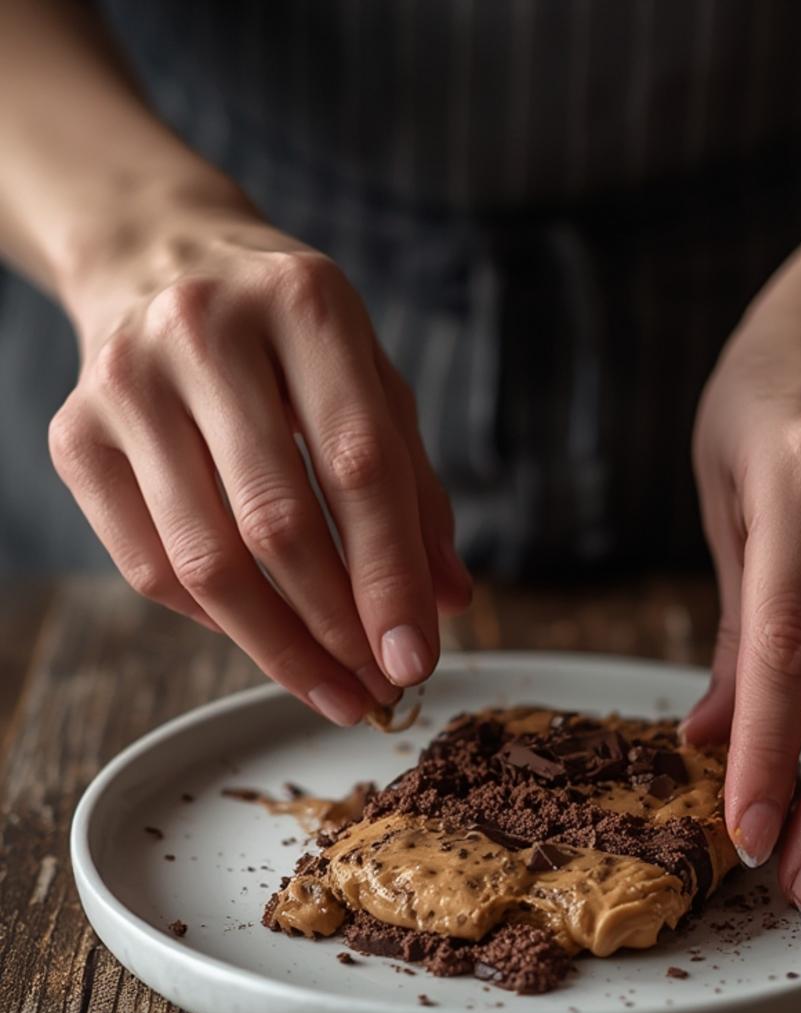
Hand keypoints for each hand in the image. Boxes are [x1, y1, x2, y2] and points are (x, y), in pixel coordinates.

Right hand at [49, 209, 471, 723]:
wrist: (156, 255)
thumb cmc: (285, 335)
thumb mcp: (369, 380)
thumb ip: (414, 487)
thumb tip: (446, 602)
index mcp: (303, 302)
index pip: (357, 465)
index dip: (389, 577)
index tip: (416, 658)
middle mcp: (204, 330)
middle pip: (275, 522)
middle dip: (336, 628)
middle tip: (377, 688)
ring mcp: (126, 381)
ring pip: (203, 560)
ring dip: (277, 646)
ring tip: (332, 688)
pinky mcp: (73, 432)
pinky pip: (147, 567)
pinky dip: (213, 622)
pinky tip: (263, 635)